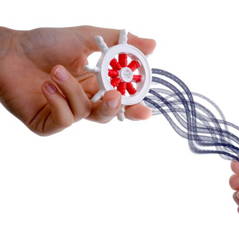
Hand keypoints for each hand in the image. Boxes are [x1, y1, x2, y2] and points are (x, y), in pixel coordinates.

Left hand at [0, 26, 155, 134]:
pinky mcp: (48, 124)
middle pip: (108, 114)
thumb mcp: (87, 38)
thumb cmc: (45, 43)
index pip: (120, 99)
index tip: (145, 110)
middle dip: (113, 107)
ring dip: (73, 91)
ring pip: (86, 114)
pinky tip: (46, 86)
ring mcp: (65, 113)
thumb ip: (120, 43)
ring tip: (56, 71)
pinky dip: (58, 101)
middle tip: (113, 96)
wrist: (8, 51)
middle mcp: (83, 101)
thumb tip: (153, 45)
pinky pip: (65, 120)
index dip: (134, 106)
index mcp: (95, 84)